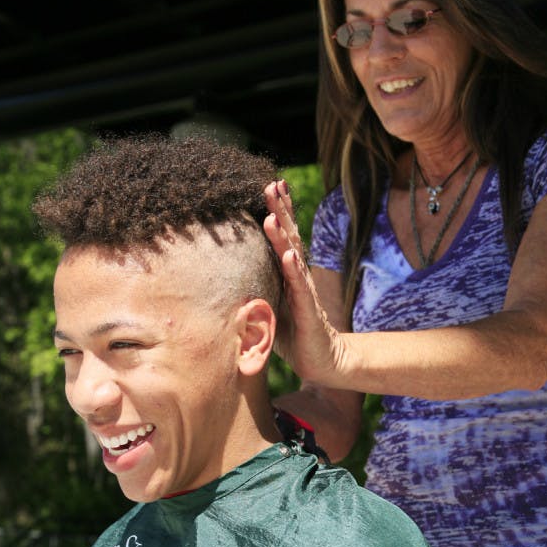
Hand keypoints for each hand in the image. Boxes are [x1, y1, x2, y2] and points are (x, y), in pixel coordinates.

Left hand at [263, 179, 346, 384]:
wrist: (321, 361)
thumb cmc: (292, 334)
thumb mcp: (269, 305)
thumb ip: (255, 287)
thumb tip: (225, 276)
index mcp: (288, 274)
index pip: (283, 237)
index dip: (278, 211)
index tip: (270, 185)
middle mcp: (297, 277)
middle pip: (289, 237)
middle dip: (280, 210)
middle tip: (271, 184)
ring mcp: (304, 292)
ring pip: (293, 257)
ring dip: (283, 235)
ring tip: (273, 214)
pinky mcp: (308, 311)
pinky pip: (300, 288)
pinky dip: (294, 270)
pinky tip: (289, 254)